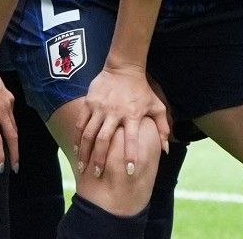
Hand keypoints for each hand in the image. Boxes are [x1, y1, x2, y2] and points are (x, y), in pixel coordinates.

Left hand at [0, 63, 18, 174]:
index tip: (0, 168)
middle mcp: (1, 112)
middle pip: (12, 137)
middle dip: (14, 154)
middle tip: (15, 168)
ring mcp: (7, 104)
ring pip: (15, 127)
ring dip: (15, 142)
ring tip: (15, 154)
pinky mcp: (9, 98)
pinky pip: (13, 116)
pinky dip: (13, 127)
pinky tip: (10, 132)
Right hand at [74, 65, 169, 179]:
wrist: (123, 68)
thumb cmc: (142, 90)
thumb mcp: (157, 106)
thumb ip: (163, 128)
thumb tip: (166, 150)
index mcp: (133, 115)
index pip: (131, 138)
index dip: (130, 155)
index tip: (129, 172)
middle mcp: (115, 113)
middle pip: (104, 139)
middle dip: (100, 159)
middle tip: (98, 175)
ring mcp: (100, 108)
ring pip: (89, 133)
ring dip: (85, 152)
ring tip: (83, 167)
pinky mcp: (89, 102)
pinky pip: (81, 123)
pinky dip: (78, 137)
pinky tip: (76, 149)